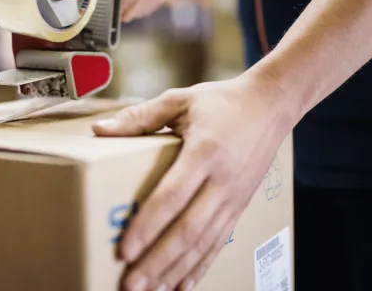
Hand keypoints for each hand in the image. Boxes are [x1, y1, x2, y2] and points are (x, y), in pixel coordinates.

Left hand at [92, 73, 298, 290]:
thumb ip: (140, 117)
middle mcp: (222, 181)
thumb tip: (100, 130)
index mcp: (204, 152)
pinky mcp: (240, 207)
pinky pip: (219, 243)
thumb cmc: (222, 102)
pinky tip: (182, 286)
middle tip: (130, 285)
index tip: (124, 250)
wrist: (271, 106)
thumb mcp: (180, 99)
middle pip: (187, 230)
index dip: (147, 226)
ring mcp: (234, 198)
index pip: (172, 196)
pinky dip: (200, 268)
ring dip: (175, 271)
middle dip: (157, 261)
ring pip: (203, 243)